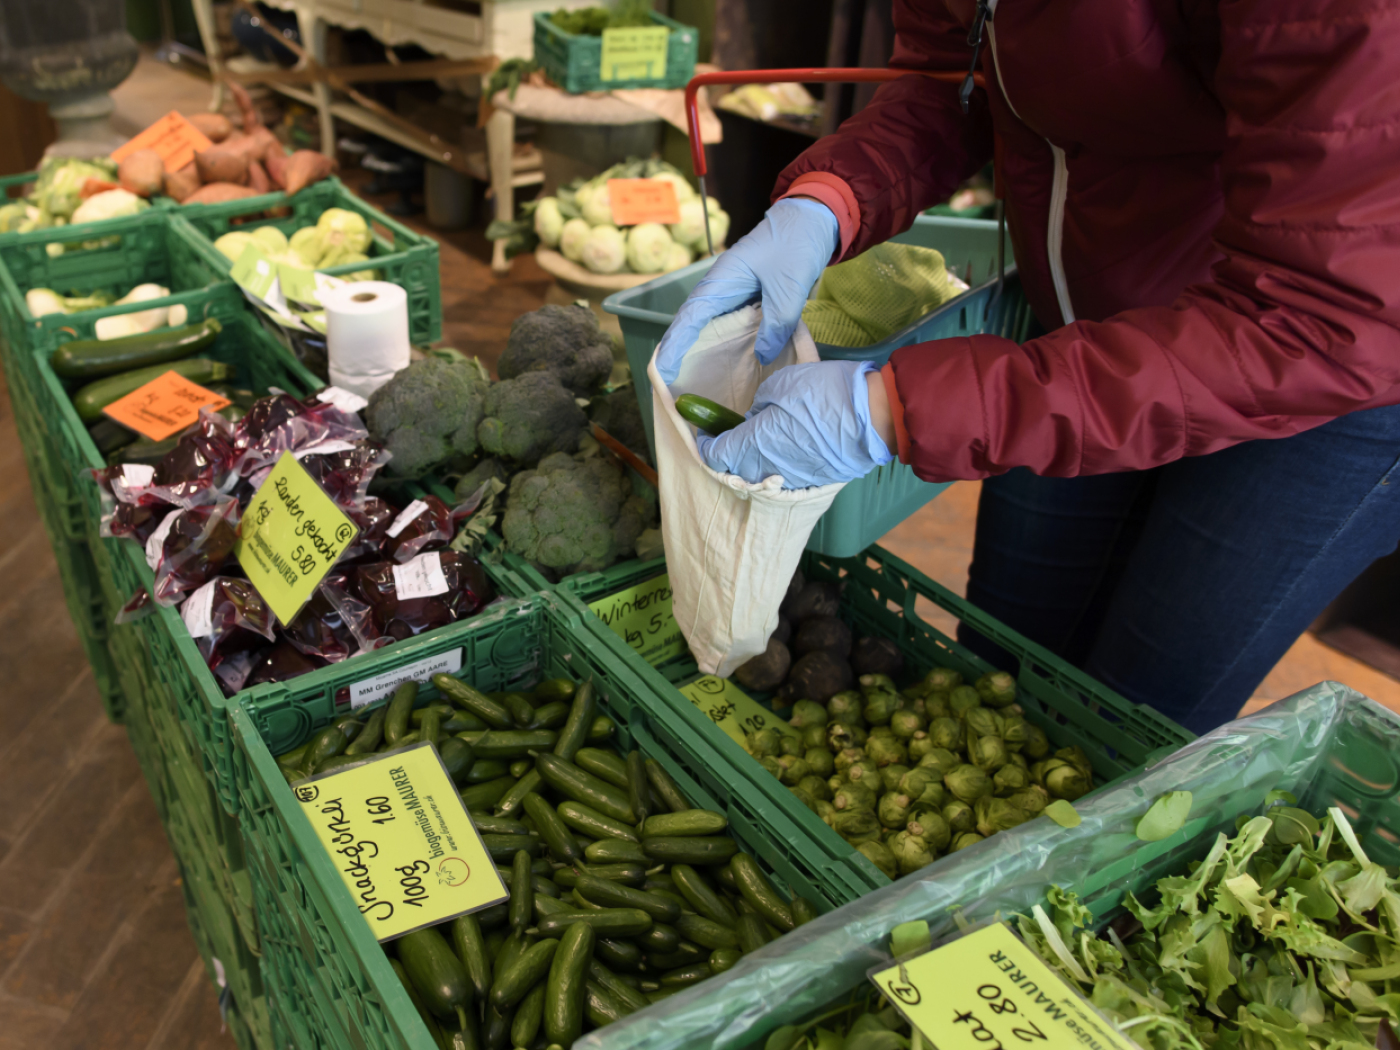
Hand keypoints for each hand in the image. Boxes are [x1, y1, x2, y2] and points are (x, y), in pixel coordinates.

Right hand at [654, 198, 838, 384]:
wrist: (811, 220)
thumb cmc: (795, 244)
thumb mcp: (789, 287)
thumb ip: (777, 324)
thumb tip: (763, 356)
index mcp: (721, 280)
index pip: (688, 318)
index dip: (673, 346)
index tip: (661, 372)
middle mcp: (719, 289)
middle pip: (689, 325)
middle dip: (675, 355)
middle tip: (666, 387)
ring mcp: (730, 295)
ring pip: (704, 328)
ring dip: (693, 353)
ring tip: (684, 383)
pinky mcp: (743, 301)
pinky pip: (725, 327)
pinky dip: (718, 347)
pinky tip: (719, 366)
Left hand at [694, 360, 893, 488]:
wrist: (875, 418)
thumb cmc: (826, 394)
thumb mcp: (783, 385)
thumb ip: (760, 405)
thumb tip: (757, 417)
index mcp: (753, 444)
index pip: (715, 454)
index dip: (707, 442)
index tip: (707, 431)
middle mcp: (767, 470)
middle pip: (735, 469)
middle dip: (730, 453)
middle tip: (734, 434)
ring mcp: (791, 480)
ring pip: (760, 475)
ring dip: (755, 460)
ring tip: (763, 438)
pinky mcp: (813, 483)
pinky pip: (784, 476)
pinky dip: (779, 464)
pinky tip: (789, 446)